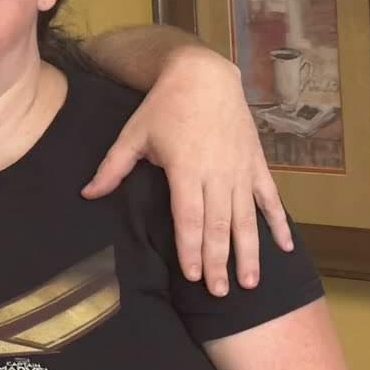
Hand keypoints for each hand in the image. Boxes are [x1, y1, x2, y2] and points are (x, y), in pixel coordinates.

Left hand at [83, 44, 291, 296]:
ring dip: (248, 252)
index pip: (190, 218)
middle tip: (220, 293)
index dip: (192, 248)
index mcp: (186, 170)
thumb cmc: (164, 106)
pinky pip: (269, 199)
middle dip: (219, 261)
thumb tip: (86, 195)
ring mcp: (241, 170)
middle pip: (219, 225)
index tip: (192, 276)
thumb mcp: (132, 134)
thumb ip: (112, 168)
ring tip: (249, 282)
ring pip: (245, 218)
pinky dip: (278, 223)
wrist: (205, 76)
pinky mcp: (256, 163)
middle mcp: (218, 173)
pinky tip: (284, 248)